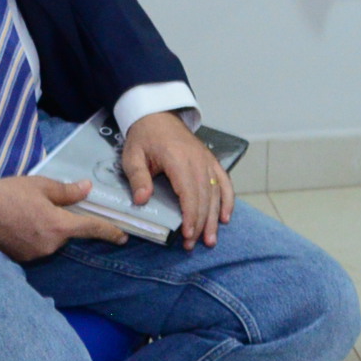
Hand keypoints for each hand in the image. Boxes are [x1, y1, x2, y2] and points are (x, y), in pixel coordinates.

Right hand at [0, 175, 130, 261]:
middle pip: (68, 233)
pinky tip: (22, 223)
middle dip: (64, 221)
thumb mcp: (42, 186)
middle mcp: (49, 244)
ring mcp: (34, 254)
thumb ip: (68, 192)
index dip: (109, 232)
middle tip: (46, 207)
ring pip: (53, 240)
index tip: (122, 236)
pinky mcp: (21, 258)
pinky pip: (38, 246)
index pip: (91, 230)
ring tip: (29, 212)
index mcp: (58, 226)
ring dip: (49, 229)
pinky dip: (36, 236)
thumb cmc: (10, 193)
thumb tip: (87, 190)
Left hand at [121, 111, 234, 248]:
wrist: (158, 115)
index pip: (189, 192)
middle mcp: (198, 161)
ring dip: (214, 218)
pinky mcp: (211, 161)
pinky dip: (227, 200)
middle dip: (201, 223)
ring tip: (211, 239)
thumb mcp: (133, 156)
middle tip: (194, 245)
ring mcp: (207, 161)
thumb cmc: (144, 137)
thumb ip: (138, 178)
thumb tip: (142, 200)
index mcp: (178, 159)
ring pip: (216, 193)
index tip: (187, 234)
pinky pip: (224, 182)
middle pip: (204, 197)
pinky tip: (226, 217)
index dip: (191, 215)